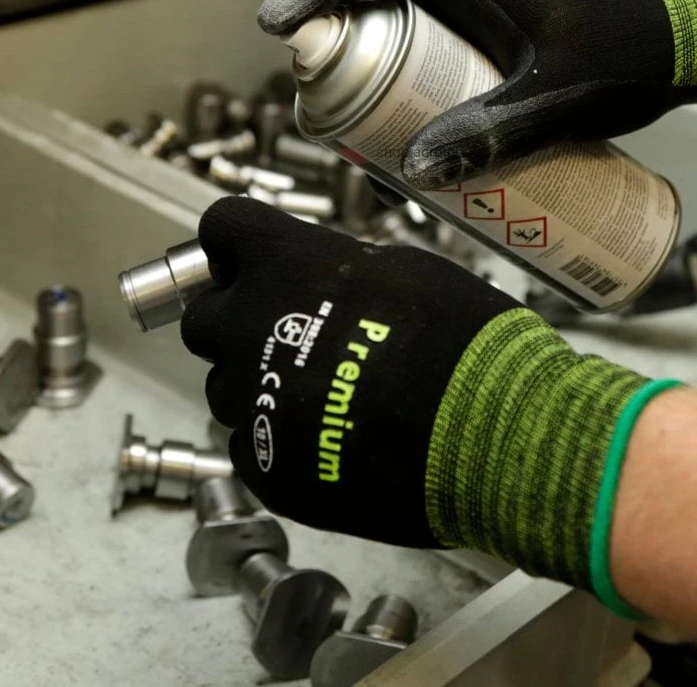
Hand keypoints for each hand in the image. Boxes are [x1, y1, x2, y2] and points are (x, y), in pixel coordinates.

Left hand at [182, 196, 661, 597]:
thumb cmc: (465, 344)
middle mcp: (250, 329)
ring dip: (261, 384)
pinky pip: (250, 444)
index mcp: (283, 264)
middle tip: (290, 332)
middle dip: (238, 320)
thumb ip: (338, 269)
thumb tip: (319, 277)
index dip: (239, 246)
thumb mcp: (405, 269)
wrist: (493, 434)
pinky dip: (280, 440)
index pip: (220, 230)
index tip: (258, 258)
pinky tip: (334, 438)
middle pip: (204, 318)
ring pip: (227, 387)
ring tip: (330, 396)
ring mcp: (252, 403)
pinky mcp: (266, 466)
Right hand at [258, 0, 696, 187]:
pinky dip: (405, 77)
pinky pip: (433, 47)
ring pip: (403, 21)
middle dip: (331, 32)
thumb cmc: (633, 58)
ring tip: (342, 118)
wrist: (690, 49)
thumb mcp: (561, 100)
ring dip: (365, 57)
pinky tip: (404, 129)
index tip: (280, 22)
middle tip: (308, 91)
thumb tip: (418, 169)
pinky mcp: (498, 42)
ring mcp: (484, 12)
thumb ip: (495, 133)